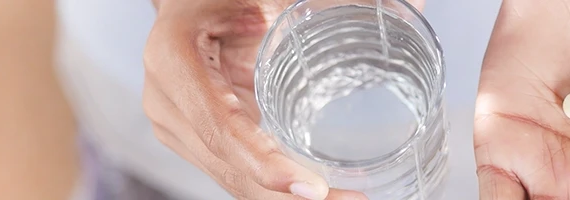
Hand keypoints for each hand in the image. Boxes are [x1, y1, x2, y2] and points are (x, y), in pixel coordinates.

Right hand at [142, 0, 422, 198]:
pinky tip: (322, 195)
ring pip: (233, 179)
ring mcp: (177, 124)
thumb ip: (321, 2)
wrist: (198, 3)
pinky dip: (277, 191)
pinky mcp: (196, 138)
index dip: (263, 162)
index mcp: (174, 56)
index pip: (219, 123)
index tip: (311, 188)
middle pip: (228, 165)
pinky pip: (236, 173)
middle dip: (287, 196)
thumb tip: (403, 7)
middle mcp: (167, 98)